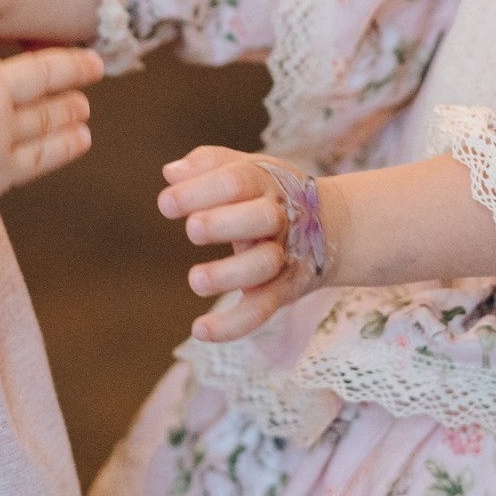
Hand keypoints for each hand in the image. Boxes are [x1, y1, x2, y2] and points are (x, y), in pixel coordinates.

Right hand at [0, 47, 101, 207]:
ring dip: (71, 119)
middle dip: (73, 92)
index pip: (42, 70)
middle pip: (49, 101)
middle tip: (88, 88)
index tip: (92, 61)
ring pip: (48, 131)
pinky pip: (36, 164)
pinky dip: (62, 150)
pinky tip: (76, 142)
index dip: (72, 65)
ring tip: (84, 114)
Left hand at [159, 145, 336, 341]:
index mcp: (265, 183)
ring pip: (263, 266)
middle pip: (260, 218)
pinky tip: (200, 330)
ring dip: (228, 274)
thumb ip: (208, 165)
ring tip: (195, 280)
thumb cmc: (268, 194)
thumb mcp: (245, 169)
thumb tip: (171, 173)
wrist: (329, 226)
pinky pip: (261, 310)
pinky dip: (233, 324)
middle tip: (192, 230)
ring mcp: (282, 256)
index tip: (165, 204)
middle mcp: (278, 218)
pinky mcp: (282, 291)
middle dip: (224, 223)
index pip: (236, 179)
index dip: (200, 190)